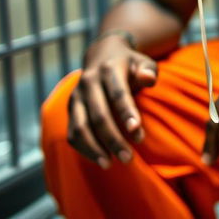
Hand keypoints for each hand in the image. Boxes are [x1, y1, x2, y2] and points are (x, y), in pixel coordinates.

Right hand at [66, 34, 157, 167]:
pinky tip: (100, 159)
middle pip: (99, 115)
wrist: (102, 54)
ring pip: (81, 127)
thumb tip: (148, 79)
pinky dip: (84, 149)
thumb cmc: (130, 64)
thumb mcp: (143, 61)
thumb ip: (148, 71)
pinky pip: (72, 133)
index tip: (137, 133)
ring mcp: (77, 95)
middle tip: (128, 158)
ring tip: (110, 164)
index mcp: (109, 68)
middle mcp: (89, 81)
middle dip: (113, 139)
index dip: (127, 113)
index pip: (118, 93)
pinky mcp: (70, 108)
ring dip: (95, 148)